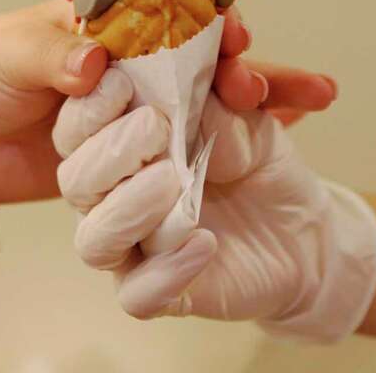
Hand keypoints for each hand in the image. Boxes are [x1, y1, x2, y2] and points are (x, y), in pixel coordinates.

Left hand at [0, 0, 334, 206]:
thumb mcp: (9, 54)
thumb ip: (52, 56)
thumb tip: (96, 63)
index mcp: (105, 17)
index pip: (172, 7)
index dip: (211, 17)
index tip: (239, 36)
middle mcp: (130, 56)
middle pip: (205, 51)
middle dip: (249, 61)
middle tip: (277, 82)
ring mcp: (135, 104)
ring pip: (210, 95)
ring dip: (260, 96)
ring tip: (311, 100)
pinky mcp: (132, 150)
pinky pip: (189, 141)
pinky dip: (238, 136)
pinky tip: (289, 132)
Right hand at [54, 75, 375, 341]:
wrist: (300, 228)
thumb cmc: (257, 163)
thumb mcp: (247, 119)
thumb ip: (216, 103)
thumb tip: (189, 92)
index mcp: (117, 143)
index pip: (77, 126)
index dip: (88, 106)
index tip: (120, 82)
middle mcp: (111, 196)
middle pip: (75, 181)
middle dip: (109, 151)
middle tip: (155, 128)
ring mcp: (130, 246)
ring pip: (93, 240)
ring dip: (127, 208)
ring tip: (174, 182)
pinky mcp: (156, 291)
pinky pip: (137, 293)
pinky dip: (166, 269)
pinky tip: (204, 242)